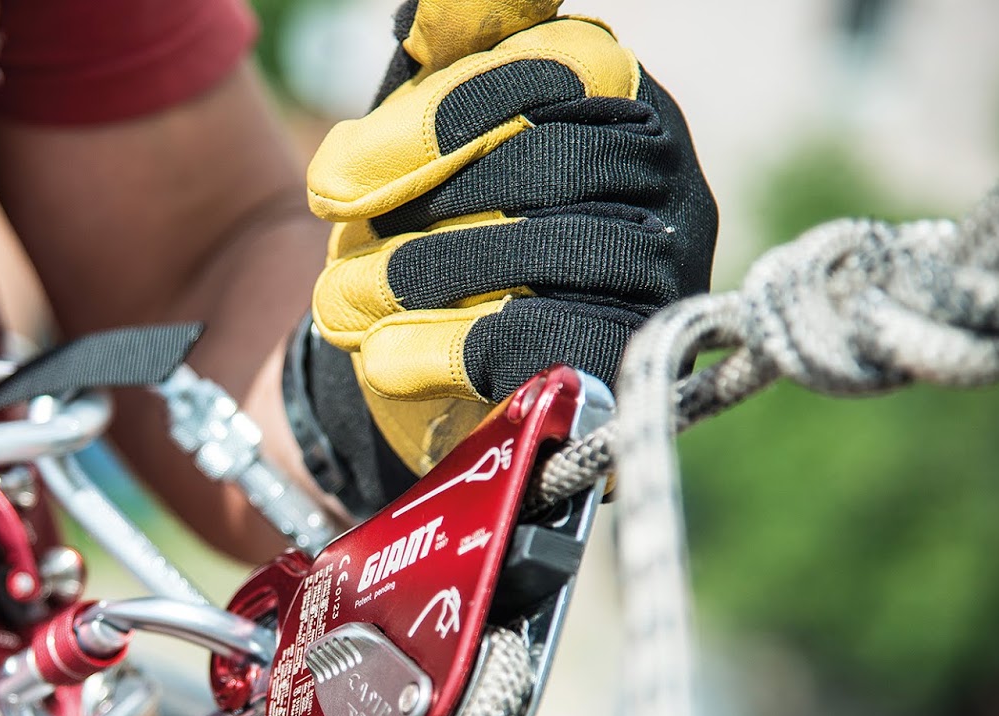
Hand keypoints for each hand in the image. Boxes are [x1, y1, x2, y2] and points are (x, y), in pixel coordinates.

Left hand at [294, 2, 716, 508]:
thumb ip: (444, 55)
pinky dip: (442, 350)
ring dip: (420, 274)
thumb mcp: (426, 130)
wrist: (430, 377)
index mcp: (619, 101)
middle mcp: (665, 181)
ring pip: (552, 253)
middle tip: (333, 226)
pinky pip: (544, 343)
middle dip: (422, 197)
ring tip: (340, 301)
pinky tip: (382, 358)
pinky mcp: (625, 365)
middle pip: (554, 162)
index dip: (438, 116)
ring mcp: (660, 278)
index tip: (333, 178)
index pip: (554, 70)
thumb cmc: (436, 228)